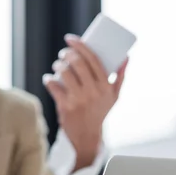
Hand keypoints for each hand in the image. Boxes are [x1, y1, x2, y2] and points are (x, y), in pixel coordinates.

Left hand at [43, 34, 127, 169]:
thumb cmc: (100, 112)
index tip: (71, 38)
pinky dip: (49, 80)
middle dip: (67, 54)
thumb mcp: (114, 96)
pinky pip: (53, 86)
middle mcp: (93, 91)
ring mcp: (78, 99)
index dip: (80, 45)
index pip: (93, 59)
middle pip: (77, 63)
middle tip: (63, 53)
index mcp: (105, 85)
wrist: (87, 136)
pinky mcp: (65, 106)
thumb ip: (120, 77)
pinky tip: (49, 79)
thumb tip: (126, 57)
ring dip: (58, 65)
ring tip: (57, 65)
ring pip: (64, 72)